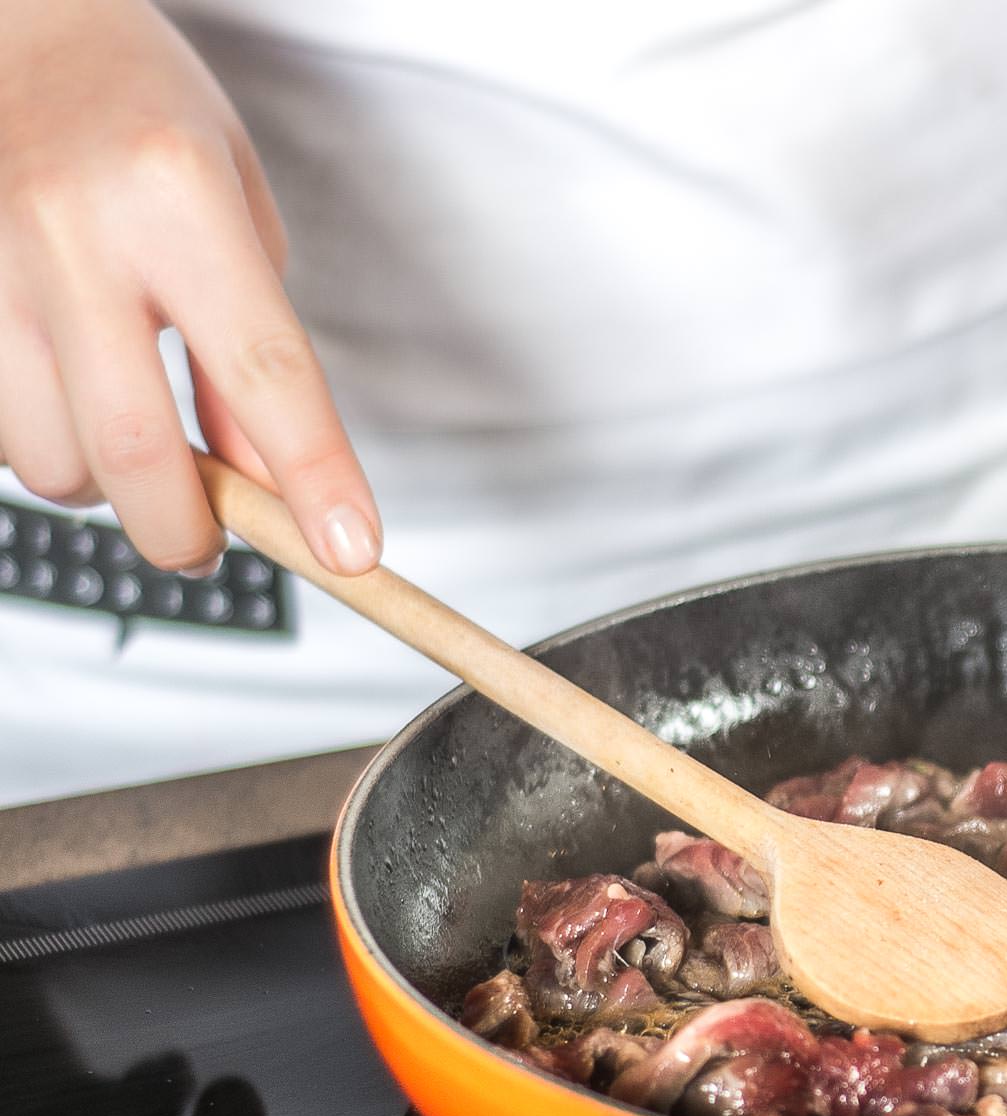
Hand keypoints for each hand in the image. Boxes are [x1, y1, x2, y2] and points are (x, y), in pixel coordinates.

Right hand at [0, 0, 379, 572]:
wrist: (10, 23)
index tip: (351, 550)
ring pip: (50, 458)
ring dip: (107, 486)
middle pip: (137, 450)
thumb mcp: (237, 204)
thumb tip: (267, 474)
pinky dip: (45, 442)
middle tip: (213, 542)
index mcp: (174, 197)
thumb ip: (258, 342)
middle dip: (188, 533)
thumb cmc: (137, 106)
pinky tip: (69, 392)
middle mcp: (72, 234)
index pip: (266, 371)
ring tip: (134, 436)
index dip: (313, 476)